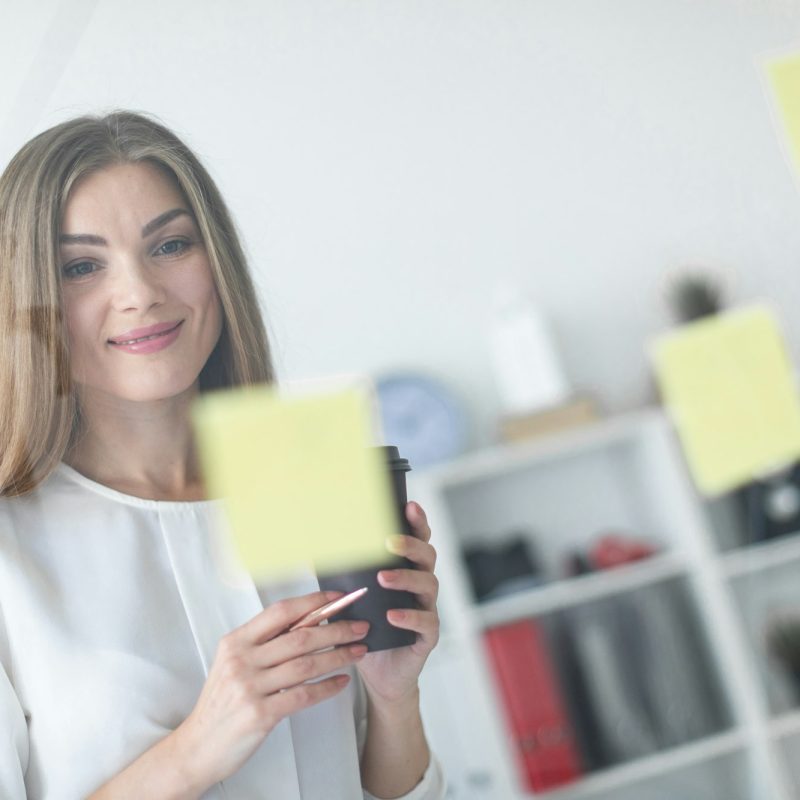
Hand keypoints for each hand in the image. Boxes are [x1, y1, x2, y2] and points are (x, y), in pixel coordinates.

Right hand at [173, 591, 369, 792]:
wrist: (198, 746)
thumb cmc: (222, 702)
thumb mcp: (235, 664)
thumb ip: (265, 644)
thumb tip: (308, 621)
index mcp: (236, 641)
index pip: (280, 612)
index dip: (313, 602)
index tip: (338, 599)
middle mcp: (241, 660)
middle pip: (299, 637)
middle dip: (337, 629)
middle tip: (361, 627)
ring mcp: (249, 687)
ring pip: (306, 664)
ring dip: (339, 655)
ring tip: (359, 651)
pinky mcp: (260, 714)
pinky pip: (303, 695)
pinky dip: (327, 686)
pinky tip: (342, 681)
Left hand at [356, 501, 439, 704]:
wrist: (378, 674)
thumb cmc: (366, 629)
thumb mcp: (351, 598)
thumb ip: (341, 576)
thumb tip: (311, 549)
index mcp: (406, 571)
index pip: (417, 541)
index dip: (417, 523)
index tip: (409, 506)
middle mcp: (421, 586)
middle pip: (427, 557)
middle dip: (410, 545)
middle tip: (390, 541)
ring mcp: (427, 609)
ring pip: (428, 585)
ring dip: (406, 578)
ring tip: (383, 577)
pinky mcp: (427, 636)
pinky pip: (426, 622)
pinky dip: (410, 616)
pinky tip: (393, 615)